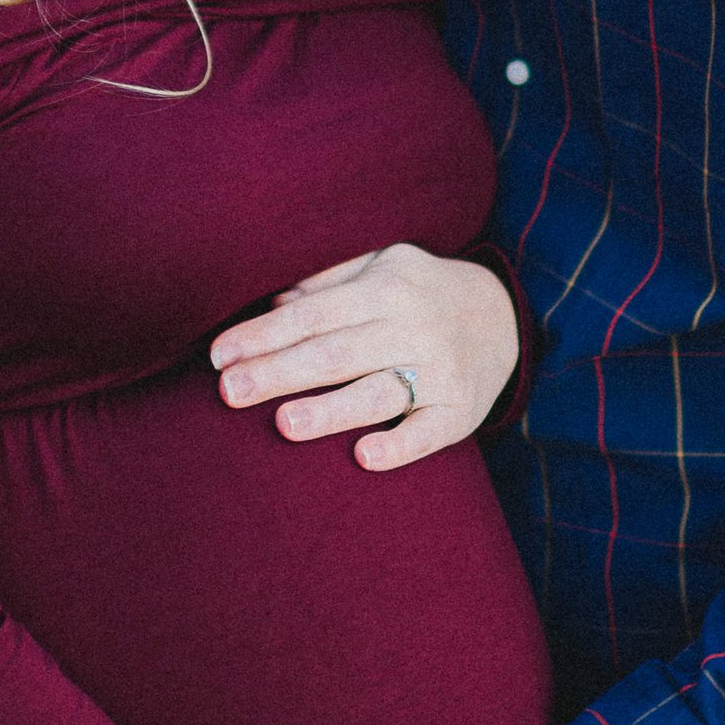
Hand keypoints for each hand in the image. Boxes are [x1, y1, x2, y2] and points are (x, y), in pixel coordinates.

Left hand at [208, 243, 519, 471]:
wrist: (505, 317)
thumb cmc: (419, 294)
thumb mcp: (382, 267)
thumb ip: (328, 281)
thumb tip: (272, 300)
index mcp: (386, 288)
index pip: (313, 314)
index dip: (264, 334)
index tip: (219, 355)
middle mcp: (413, 327)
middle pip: (336, 353)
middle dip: (278, 372)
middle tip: (228, 392)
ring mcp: (440, 371)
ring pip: (378, 393)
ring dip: (330, 410)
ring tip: (284, 424)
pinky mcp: (461, 411)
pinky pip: (429, 432)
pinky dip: (399, 446)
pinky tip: (364, 457)